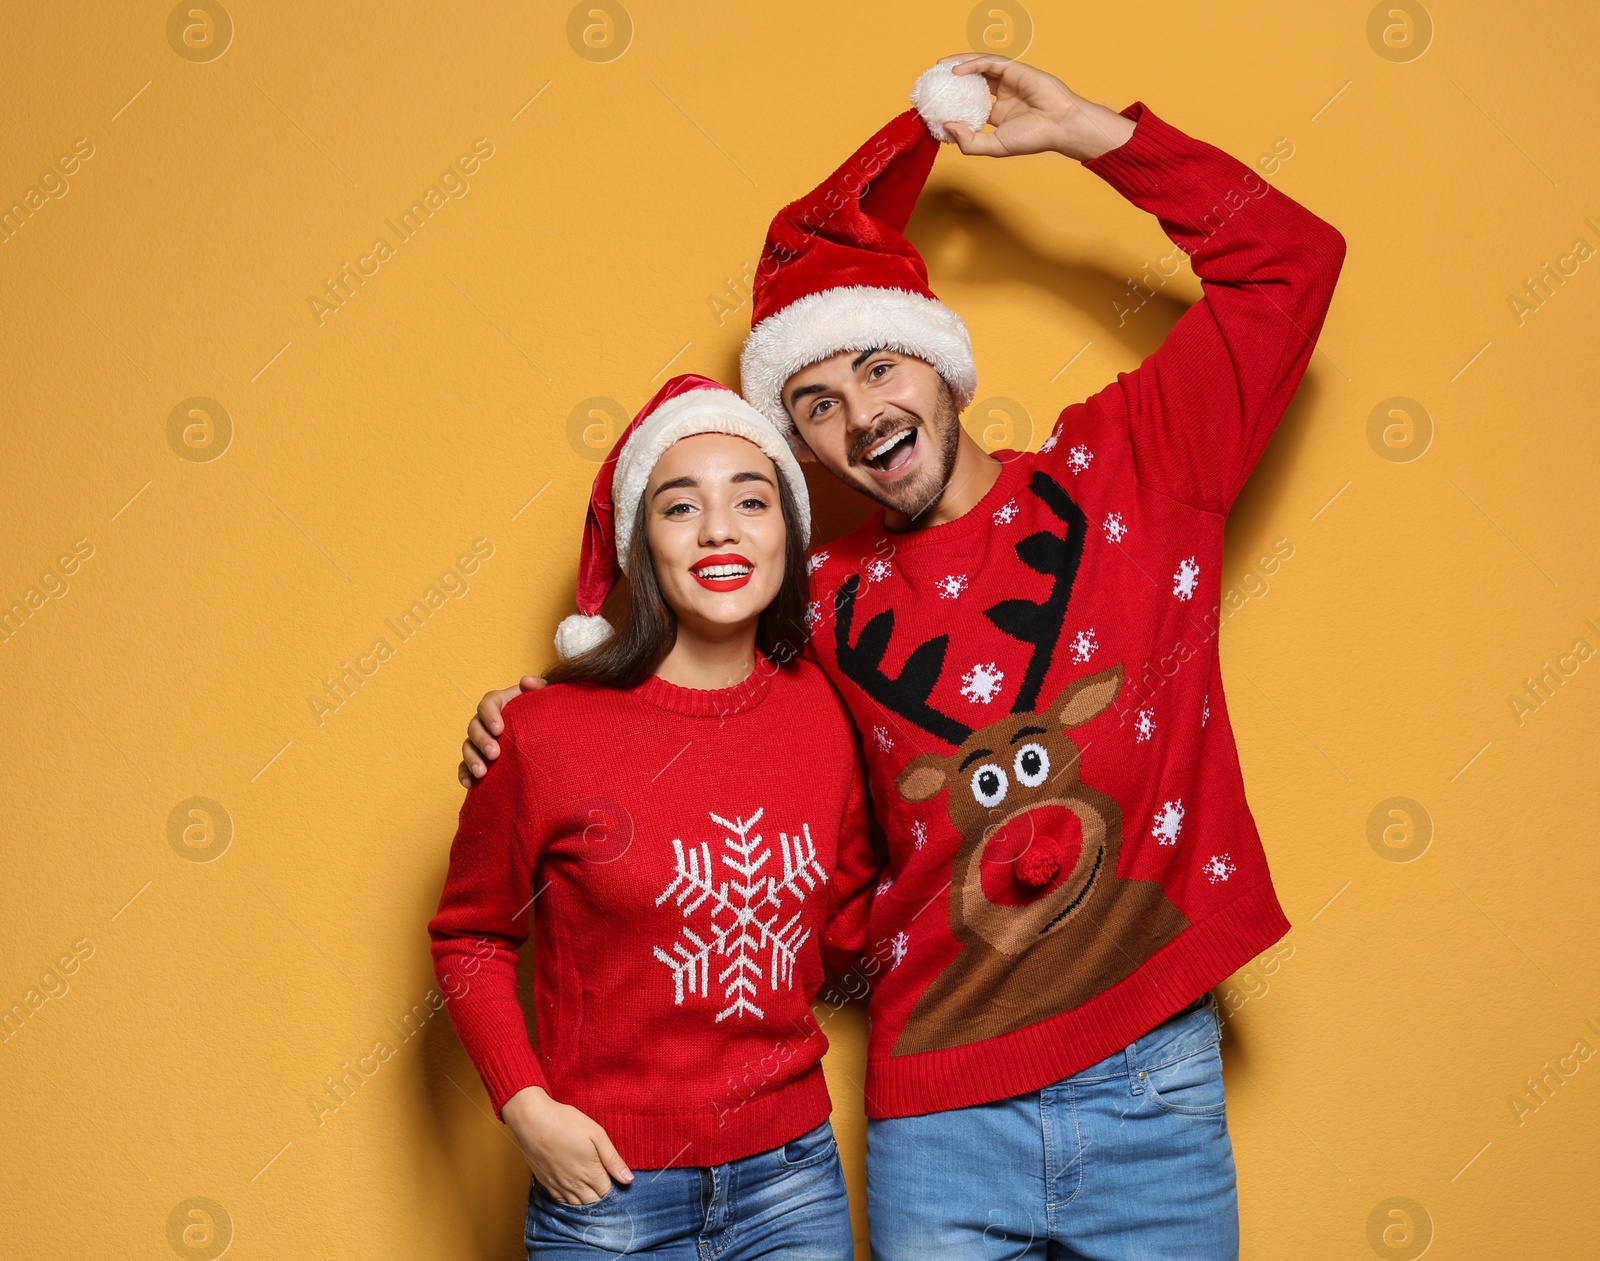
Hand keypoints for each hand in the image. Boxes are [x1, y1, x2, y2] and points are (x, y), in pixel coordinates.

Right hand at [459, 677, 544, 786]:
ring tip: (482, 772)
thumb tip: (526, 681)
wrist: (544, 739)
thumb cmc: (542, 717)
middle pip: (475, 727)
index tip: (499, 728)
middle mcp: (485, 722)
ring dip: (472, 759)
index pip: (488, 703)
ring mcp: (479, 742)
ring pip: (467, 747)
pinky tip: (470, 784)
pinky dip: (464, 774)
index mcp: (499, 704)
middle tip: (495, 754)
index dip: (490, 714)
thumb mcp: (543, 701)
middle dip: (482, 741)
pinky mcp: (477, 760)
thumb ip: (538, 688)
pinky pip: (464, 767)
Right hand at [501, 1086, 633, 1203]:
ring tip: (588, 1184)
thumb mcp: (597, 1134)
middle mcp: (574, 1184)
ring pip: (577, 1204)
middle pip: (593, 1201)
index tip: (611, 1173)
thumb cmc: (566, 1122)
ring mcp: (558, 1185)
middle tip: (601, 1178)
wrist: (533, 1120)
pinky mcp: (545, 1182)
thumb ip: (613, 1159)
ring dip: (585, 1198)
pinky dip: (569, 1199)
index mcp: (590, 1173)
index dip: (612, 1184)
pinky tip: (572, 1188)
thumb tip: (628, 1180)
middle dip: (600, 1194)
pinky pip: (560, 1201)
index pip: (607, 1192)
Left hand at [935, 53, 1135, 161]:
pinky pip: (988, 63)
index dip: (952, 105)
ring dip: (958, 64)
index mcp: (998, 114)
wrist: (1060, 125)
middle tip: (934, 80)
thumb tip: (947, 127)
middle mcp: (1001, 96)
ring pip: (978, 68)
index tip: (934, 107)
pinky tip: (957, 69)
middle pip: (971, 83)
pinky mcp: (1014, 70)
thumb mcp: (994, 146)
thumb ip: (970, 142)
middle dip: (952, 80)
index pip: (970, 106)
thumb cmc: (1033, 138)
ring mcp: (1008, 82)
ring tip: (940, 67)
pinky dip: (972, 64)